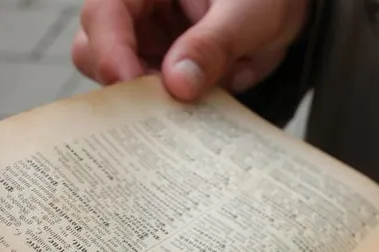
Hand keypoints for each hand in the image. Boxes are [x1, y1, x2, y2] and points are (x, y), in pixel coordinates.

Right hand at [72, 0, 310, 100]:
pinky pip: (155, 102)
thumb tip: (177, 85)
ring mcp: (146, 46)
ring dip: (158, 101)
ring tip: (208, 96)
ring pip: (122, 84)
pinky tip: (212, 103)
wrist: (283, 12)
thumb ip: (214, 45)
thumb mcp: (248, 14)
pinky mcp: (164, 75)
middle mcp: (135, 13)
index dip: (111, 51)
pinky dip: (179, 112)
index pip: (105, 13)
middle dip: (128, 84)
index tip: (134, 87)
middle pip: (94, 51)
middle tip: (169, 107)